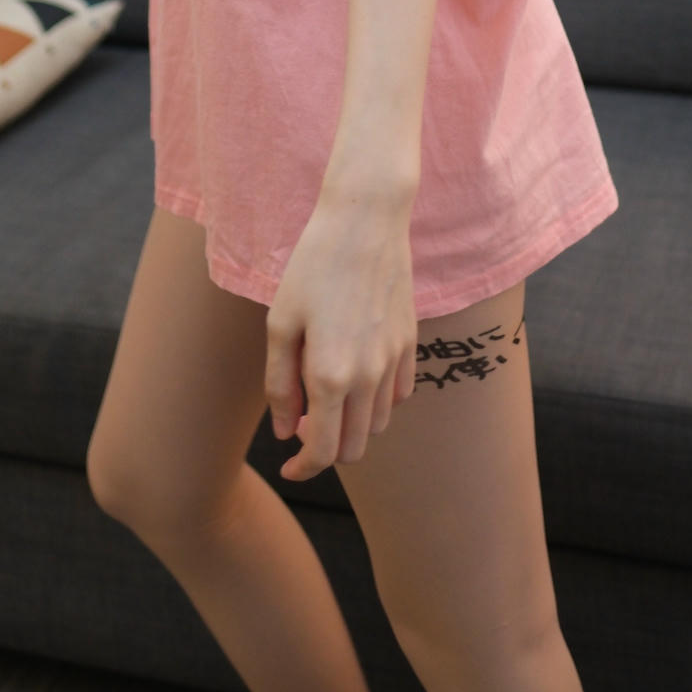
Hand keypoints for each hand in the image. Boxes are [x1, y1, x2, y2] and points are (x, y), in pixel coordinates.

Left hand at [264, 188, 417, 480]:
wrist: (365, 222)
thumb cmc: (313, 267)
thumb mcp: (280, 323)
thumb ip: (280, 384)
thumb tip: (286, 431)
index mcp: (331, 375)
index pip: (323, 452)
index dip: (303, 469)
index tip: (289, 467)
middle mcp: (369, 377)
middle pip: (355, 448)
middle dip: (326, 450)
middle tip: (303, 423)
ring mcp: (394, 361)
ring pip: (378, 425)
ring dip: (352, 426)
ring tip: (327, 395)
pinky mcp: (410, 343)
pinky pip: (398, 395)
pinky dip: (377, 402)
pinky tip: (357, 377)